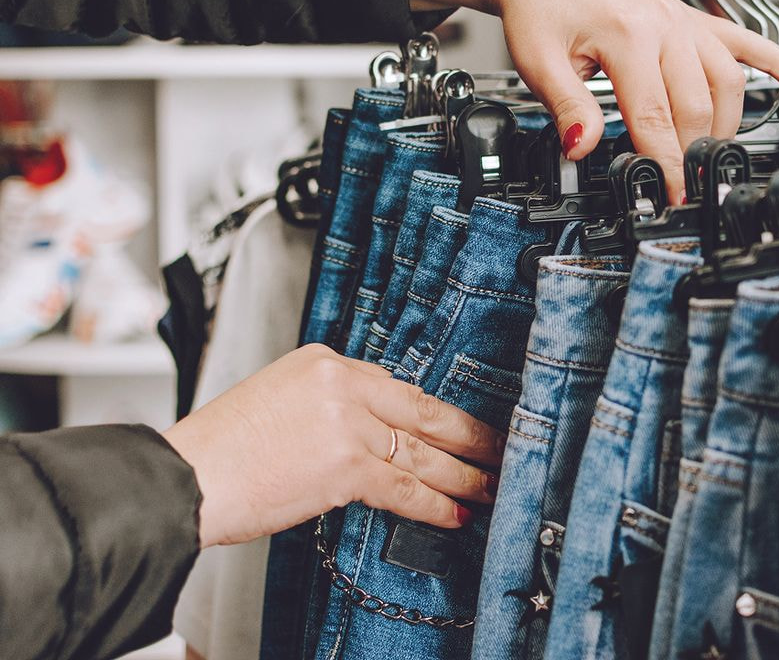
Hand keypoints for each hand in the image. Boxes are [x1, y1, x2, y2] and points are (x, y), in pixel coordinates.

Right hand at [162, 345, 504, 547]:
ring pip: (422, 451)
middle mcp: (342, 383)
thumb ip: (329, 405)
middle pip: (423, 410)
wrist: (185, 477)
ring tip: (489, 487)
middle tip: (499, 448)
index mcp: (325, 361)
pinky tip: (456, 513)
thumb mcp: (277, 399)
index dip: (434, 412)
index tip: (458, 424)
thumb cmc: (221, 449)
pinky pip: (405, 486)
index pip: (396, 385)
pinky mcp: (346, 465)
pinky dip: (435, 503)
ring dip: (462, 474)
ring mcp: (348, 422)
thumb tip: (370, 433)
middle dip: (468, 434)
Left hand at [405, 0, 778, 199]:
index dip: (667, 165)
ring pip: (727, 81)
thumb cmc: (538, 9)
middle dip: (695, 152)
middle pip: (697, 105)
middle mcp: (666, 25)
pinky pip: (746, 41)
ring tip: (710, 158)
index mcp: (628, 36)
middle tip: (689, 189)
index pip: (656, 117)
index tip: (674, 197)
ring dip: (725, 124)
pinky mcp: (691, 17)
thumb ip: (565, 105)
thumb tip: (582, 147)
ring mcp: (684, 20)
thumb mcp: (537, 60)